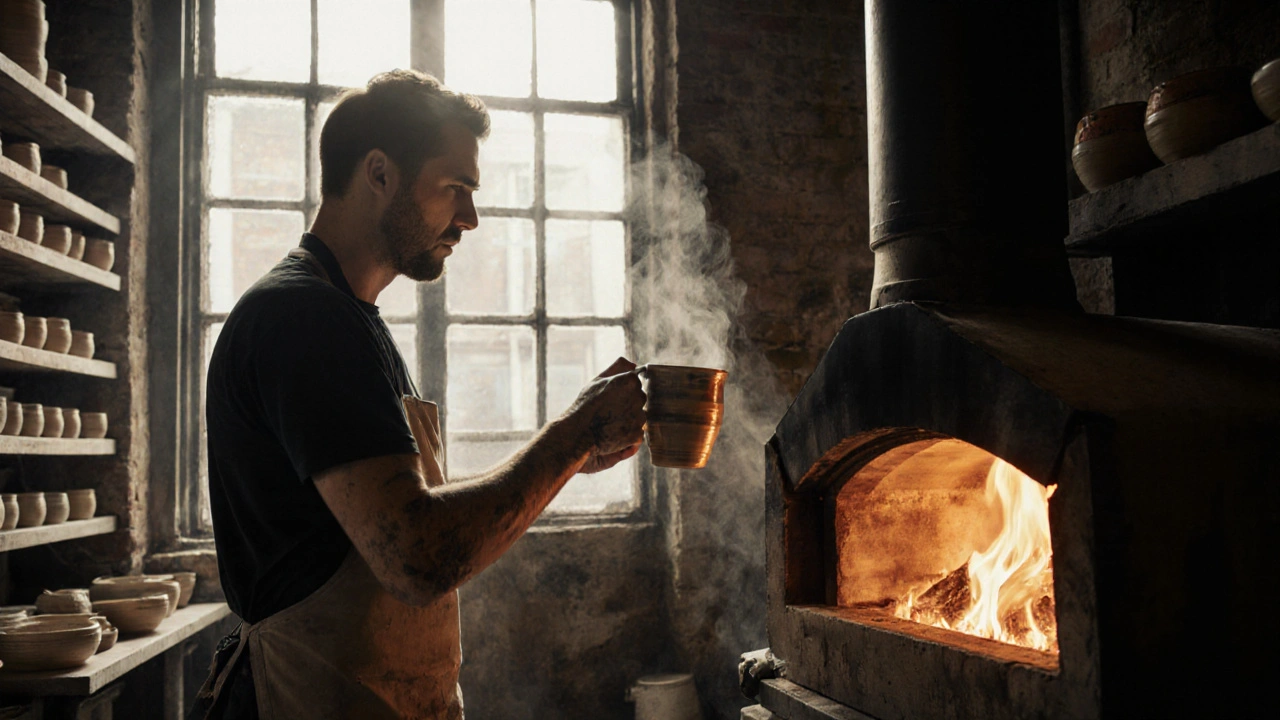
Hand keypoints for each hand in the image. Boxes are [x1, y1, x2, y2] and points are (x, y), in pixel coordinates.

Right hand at [563, 357, 646, 473]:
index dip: (622, 389)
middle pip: (639, 398)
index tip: (611, 396)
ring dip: (628, 418)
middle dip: (628, 403)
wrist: (578, 432)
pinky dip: (628, 433)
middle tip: (610, 410)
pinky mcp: (637, 434)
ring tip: (610, 421)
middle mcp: (638, 397)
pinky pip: (638, 432)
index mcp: (629, 381)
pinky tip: (614, 432)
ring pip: (639, 415)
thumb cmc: (586, 404)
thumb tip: (634, 365)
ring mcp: (639, 417)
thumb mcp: (598, 380)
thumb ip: (617, 368)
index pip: (635, 382)